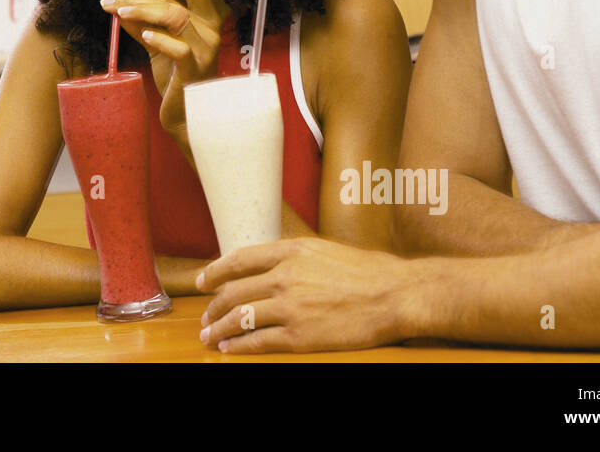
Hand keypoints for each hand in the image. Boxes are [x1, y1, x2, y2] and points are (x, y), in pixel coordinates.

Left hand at [99, 0, 222, 156]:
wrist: (185, 112)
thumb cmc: (174, 74)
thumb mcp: (157, 43)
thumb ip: (141, 23)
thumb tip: (116, 3)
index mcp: (205, 18)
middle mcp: (210, 30)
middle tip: (112, 1)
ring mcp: (205, 50)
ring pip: (176, 17)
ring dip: (143, 11)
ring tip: (120, 13)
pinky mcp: (195, 70)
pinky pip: (180, 49)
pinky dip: (160, 38)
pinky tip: (145, 36)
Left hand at [196, 236, 411, 352]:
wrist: (396, 295)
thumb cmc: (369, 272)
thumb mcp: (325, 250)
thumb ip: (294, 258)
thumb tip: (270, 267)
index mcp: (291, 251)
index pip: (239, 259)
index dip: (216, 271)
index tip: (203, 282)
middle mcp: (284, 277)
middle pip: (234, 292)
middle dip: (214, 307)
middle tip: (205, 318)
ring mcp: (290, 307)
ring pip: (241, 318)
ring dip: (220, 329)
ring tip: (210, 337)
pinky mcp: (300, 336)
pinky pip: (258, 342)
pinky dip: (239, 346)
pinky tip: (230, 349)